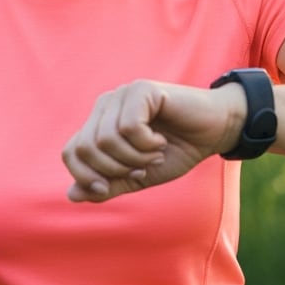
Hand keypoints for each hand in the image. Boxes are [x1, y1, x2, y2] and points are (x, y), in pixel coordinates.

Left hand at [62, 80, 243, 202]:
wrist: (214, 132)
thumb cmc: (178, 151)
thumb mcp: (139, 177)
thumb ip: (108, 185)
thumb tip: (71, 195)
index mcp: (100, 124)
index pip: (71, 152)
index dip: (85, 176)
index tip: (110, 187)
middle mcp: (106, 105)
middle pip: (85, 147)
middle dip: (114, 170)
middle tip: (142, 169)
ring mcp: (122, 95)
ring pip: (106, 139)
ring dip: (135, 158)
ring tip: (155, 155)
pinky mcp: (141, 89)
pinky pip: (129, 127)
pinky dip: (146, 144)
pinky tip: (160, 141)